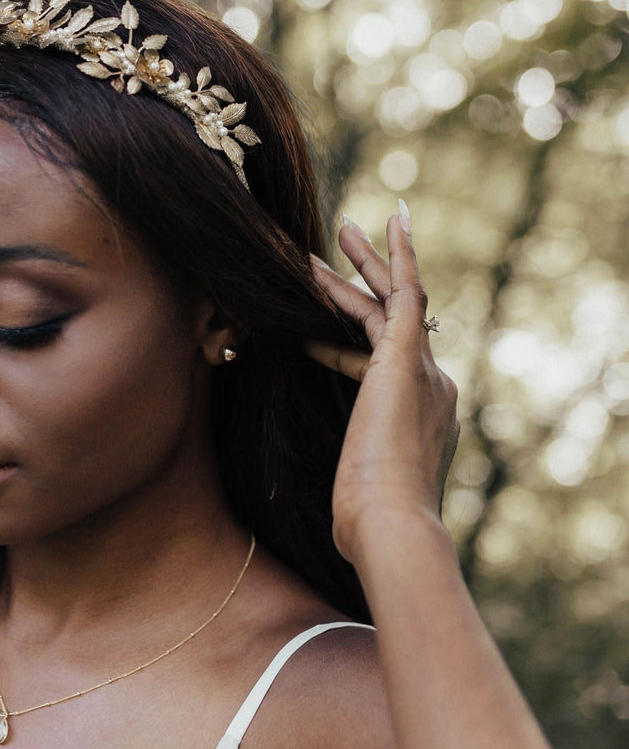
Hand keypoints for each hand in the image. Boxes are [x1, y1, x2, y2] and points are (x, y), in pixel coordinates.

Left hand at [304, 209, 458, 567]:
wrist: (391, 525)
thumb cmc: (367, 525)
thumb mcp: (355, 498)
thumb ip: (355, 489)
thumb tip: (341, 520)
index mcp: (420, 420)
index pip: (376, 365)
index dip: (342, 341)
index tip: (316, 323)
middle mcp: (432, 388)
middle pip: (389, 323)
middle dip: (364, 284)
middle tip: (342, 243)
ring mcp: (423, 372)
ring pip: (389, 303)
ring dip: (362, 265)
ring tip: (338, 228)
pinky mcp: (406, 360)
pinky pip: (405, 294)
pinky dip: (396, 257)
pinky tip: (386, 222)